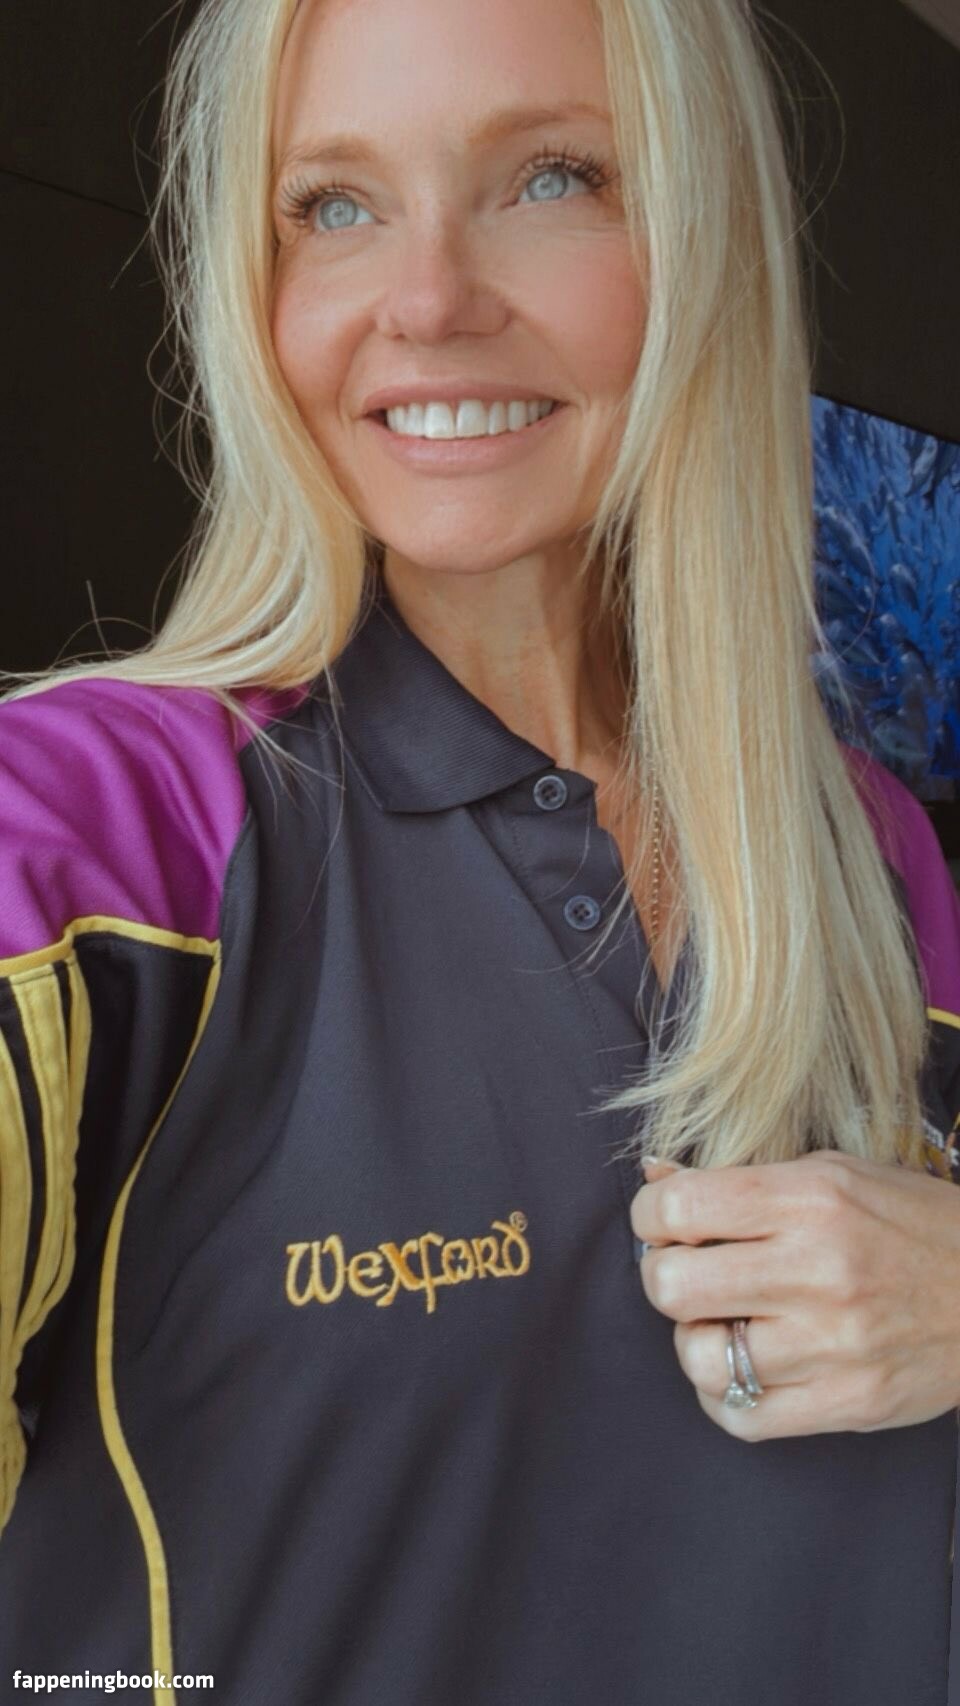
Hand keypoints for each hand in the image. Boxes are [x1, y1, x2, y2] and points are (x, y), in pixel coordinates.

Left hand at [630, 1150, 959, 1439]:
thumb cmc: (914, 1224)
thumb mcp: (836, 1173)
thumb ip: (745, 1180)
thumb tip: (656, 1178)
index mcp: (811, 1200)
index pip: (681, 1208)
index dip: (652, 1217)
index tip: (663, 1223)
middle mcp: (818, 1270)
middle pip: (672, 1286)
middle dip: (664, 1276)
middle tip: (687, 1273)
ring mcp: (833, 1344)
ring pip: (699, 1358)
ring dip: (695, 1339)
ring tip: (722, 1323)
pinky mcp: (848, 1403)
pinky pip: (741, 1416)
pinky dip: (725, 1395)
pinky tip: (745, 1368)